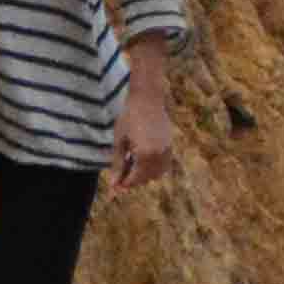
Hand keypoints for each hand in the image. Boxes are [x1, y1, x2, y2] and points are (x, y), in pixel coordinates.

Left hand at [112, 65, 177, 196]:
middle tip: (121, 177)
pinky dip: (154, 167)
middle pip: (147, 178)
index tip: (114, 186)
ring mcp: (167, 149)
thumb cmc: (129, 117)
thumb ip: (118, 164)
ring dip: (145, 175)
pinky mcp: (170, 143)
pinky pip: (164, 163)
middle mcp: (159, 154)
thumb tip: (114, 183)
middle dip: (134, 180)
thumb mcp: (120, 141)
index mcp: (145, 154)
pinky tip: (143, 160)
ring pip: (158, 173)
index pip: (135, 178)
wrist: (147, 98)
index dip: (124, 184)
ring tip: (132, 167)